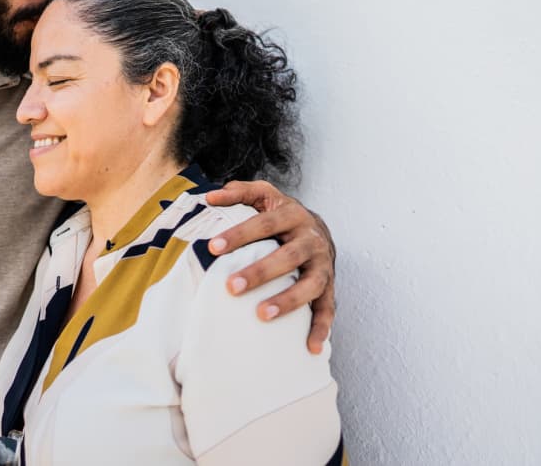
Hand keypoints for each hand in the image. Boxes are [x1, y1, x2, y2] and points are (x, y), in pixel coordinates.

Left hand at [205, 180, 336, 353]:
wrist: (319, 230)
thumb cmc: (282, 215)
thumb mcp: (264, 197)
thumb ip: (238, 193)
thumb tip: (210, 196)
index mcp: (292, 214)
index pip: (265, 223)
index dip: (240, 234)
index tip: (213, 247)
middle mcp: (311, 239)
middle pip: (288, 256)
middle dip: (260, 272)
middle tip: (231, 286)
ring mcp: (323, 264)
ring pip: (311, 283)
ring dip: (289, 300)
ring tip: (262, 314)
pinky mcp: (330, 286)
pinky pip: (328, 308)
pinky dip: (322, 328)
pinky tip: (311, 347)